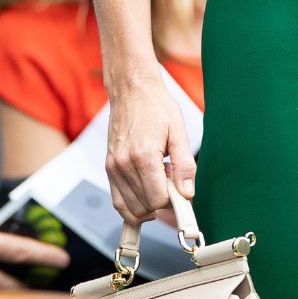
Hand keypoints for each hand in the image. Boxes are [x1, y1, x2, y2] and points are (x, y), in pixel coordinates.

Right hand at [105, 74, 195, 226]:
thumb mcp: (178, 131)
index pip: (158, 200)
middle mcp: (124, 165)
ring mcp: (114, 167)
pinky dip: (133, 205)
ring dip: (147, 204)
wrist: (132, 88)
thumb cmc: (156, 106)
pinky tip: (146, 191)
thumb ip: (184, 165)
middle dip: (161, 201)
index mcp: (143, 155)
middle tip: (170, 180)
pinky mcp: (109, 167)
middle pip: (144, 207)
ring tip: (158, 180)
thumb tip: (188, 193)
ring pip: (130, 209)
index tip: (179, 186)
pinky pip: (118, 201)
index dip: (173, 200)